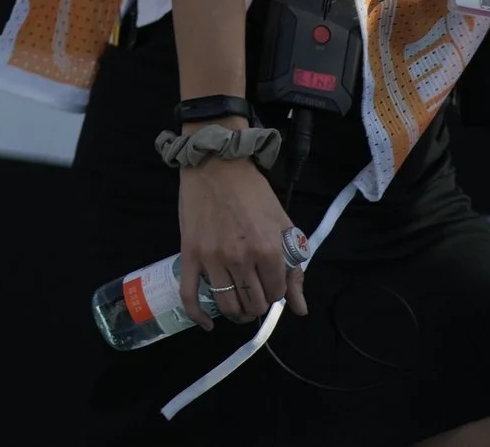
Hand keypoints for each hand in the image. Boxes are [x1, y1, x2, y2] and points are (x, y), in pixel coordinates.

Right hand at [178, 155, 305, 327]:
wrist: (217, 166)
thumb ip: (294, 270)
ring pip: (226, 304)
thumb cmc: (254, 194)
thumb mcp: (284, 228)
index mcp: (269, 251)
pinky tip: (206, 324)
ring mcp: (212, 258)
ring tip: (238, 307)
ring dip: (236, 312)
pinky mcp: (189, 254)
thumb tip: (299, 309)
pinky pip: (189, 293)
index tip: (271, 285)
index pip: (276, 294)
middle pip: (252, 302)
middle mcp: (241, 259)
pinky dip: (197, 315)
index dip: (276, 294)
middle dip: (257, 305)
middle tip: (255, 296)